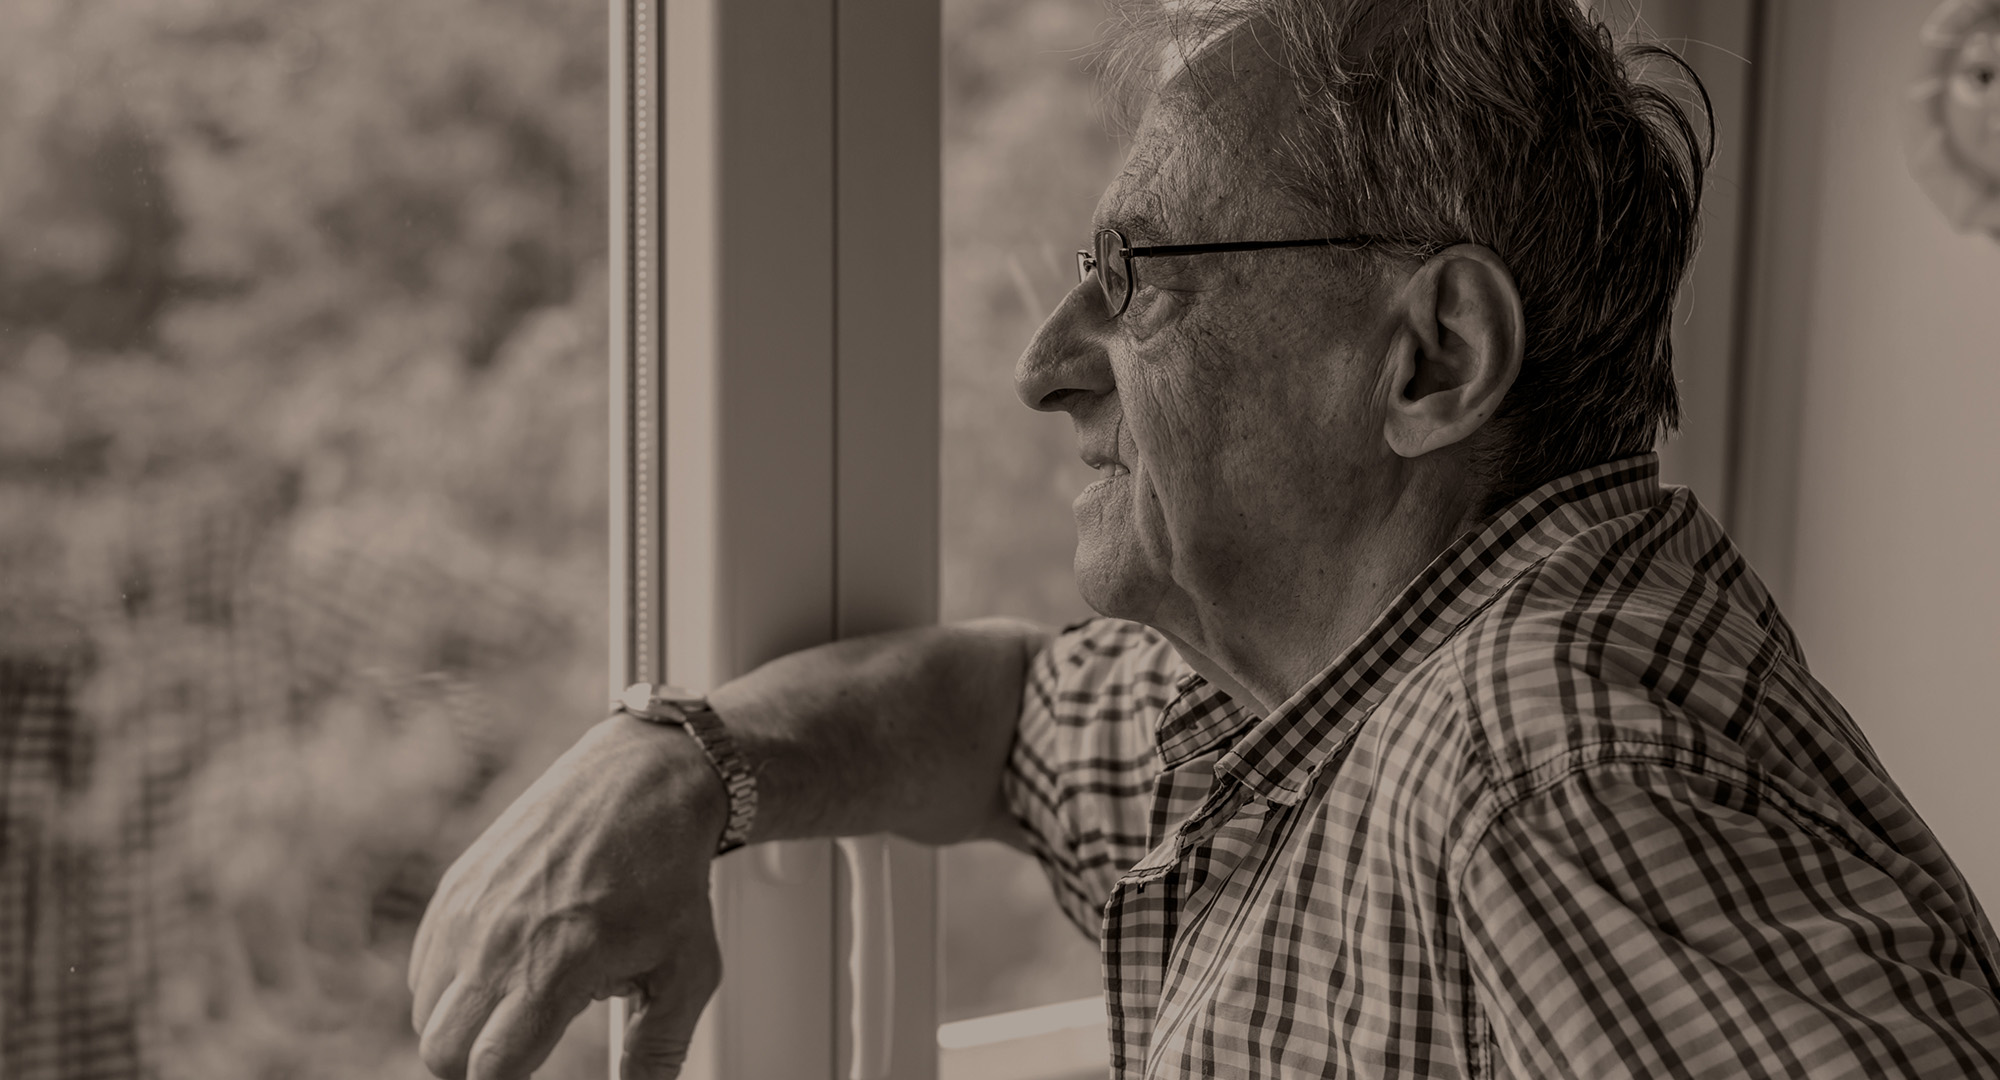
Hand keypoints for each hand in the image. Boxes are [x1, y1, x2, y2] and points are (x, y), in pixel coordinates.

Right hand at [408, 713, 728, 1079]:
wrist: (642, 783)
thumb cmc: (668, 874)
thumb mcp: (686, 971)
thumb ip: (657, 1051)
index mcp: (555, 965)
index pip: (490, 1068)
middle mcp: (496, 939)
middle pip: (442, 1052)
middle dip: (477, 1068)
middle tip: (521, 1057)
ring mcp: (467, 910)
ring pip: (426, 1010)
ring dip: (463, 1026)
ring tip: (521, 1005)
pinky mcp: (455, 888)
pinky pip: (424, 965)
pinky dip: (451, 984)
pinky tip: (503, 969)